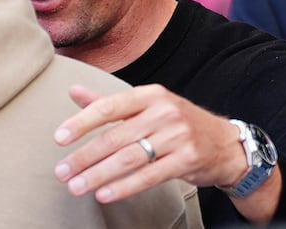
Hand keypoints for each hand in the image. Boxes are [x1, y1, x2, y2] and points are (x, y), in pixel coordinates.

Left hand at [54, 84, 281, 222]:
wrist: (225, 143)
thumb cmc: (177, 123)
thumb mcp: (145, 106)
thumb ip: (108, 102)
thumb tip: (72, 91)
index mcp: (149, 95)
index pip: (108, 107)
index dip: (81, 122)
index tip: (59, 138)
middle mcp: (163, 112)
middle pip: (115, 137)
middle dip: (84, 156)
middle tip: (62, 171)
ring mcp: (177, 136)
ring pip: (129, 159)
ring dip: (98, 175)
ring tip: (76, 186)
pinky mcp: (187, 160)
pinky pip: (149, 176)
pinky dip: (124, 187)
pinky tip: (104, 194)